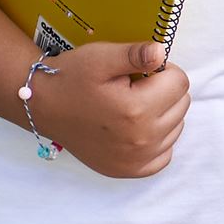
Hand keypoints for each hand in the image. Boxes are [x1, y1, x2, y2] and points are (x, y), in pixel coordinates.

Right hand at [34, 39, 191, 176]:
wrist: (42, 106)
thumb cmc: (72, 78)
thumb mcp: (101, 57)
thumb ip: (135, 54)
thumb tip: (161, 52)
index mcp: (137, 110)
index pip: (180, 81)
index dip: (161, 71)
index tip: (138, 73)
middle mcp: (141, 140)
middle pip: (181, 104)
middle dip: (163, 91)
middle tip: (131, 89)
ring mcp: (135, 160)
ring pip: (176, 127)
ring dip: (161, 114)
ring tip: (130, 107)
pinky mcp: (129, 171)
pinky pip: (164, 154)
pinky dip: (157, 140)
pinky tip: (136, 128)